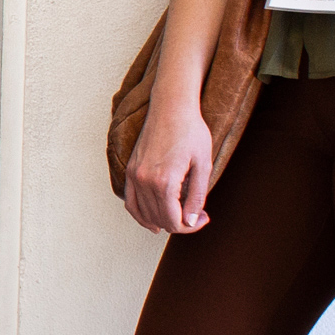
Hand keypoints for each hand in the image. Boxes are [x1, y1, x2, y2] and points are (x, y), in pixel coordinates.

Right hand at [123, 96, 215, 235]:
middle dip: (180, 224)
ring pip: (144, 214)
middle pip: (159, 219)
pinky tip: (152, 221)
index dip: (190, 226)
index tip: (204, 219)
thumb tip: (192, 221)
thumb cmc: (191, 131)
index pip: (173, 221)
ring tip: (179, 218)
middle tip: (197, 216)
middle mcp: (144, 181)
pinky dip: (140, 215)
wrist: (171, 107)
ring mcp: (134, 176)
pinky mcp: (130, 170)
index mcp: (165, 181)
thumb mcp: (203, 165)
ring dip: (162, 221)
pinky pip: (130, 202)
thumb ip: (197, 197)